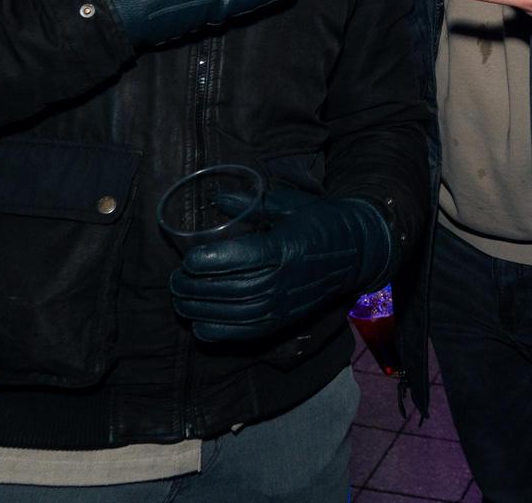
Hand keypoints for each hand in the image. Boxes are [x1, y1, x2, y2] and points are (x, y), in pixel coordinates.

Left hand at [170, 189, 392, 342]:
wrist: (357, 251)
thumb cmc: (321, 221)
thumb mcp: (289, 204)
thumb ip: (251, 204)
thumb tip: (215, 199)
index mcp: (285, 247)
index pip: (240, 259)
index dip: (209, 261)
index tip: (188, 257)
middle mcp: (284, 280)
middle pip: (231, 289)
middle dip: (195, 287)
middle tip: (174, 279)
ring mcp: (284, 304)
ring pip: (234, 313)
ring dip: (200, 310)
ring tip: (180, 299)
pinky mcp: (284, 320)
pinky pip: (246, 332)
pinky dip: (218, 331)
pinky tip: (199, 322)